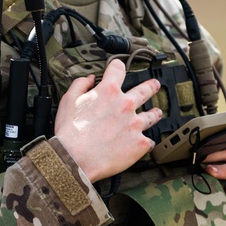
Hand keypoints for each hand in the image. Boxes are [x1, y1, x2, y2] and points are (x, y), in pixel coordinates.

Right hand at [54, 59, 161, 182]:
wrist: (75, 158)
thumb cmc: (70, 132)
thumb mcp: (68, 100)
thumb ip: (80, 85)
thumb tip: (89, 79)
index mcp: (108, 91)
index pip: (118, 69)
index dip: (117, 66)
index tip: (119, 67)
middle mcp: (125, 105)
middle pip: (144, 90)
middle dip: (150, 86)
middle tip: (155, 85)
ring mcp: (135, 124)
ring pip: (151, 116)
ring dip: (154, 113)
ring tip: (157, 112)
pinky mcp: (139, 143)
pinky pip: (148, 141)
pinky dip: (146, 141)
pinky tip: (145, 142)